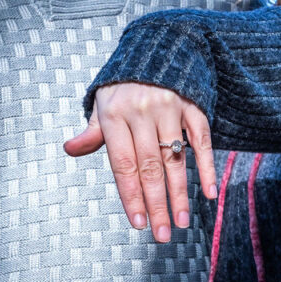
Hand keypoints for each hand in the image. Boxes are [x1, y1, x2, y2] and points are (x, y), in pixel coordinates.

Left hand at [64, 83, 216, 241]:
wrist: (158, 47)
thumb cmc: (124, 86)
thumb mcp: (102, 104)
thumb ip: (92, 132)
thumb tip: (71, 148)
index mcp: (114, 114)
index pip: (122, 165)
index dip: (130, 196)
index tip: (138, 223)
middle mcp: (142, 111)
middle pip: (149, 167)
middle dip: (156, 204)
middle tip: (161, 234)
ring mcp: (170, 108)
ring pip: (175, 159)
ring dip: (180, 193)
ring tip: (181, 221)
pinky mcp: (193, 106)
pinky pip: (201, 141)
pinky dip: (207, 167)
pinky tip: (209, 192)